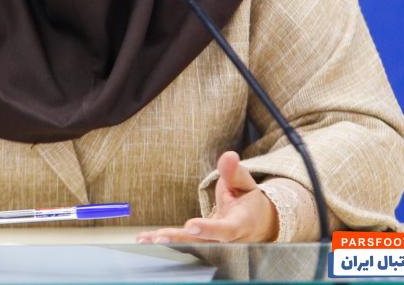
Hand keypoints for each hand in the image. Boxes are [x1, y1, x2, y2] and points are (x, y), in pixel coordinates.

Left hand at [136, 151, 278, 243]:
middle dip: (180, 240)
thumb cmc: (248, 201)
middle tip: (159, 238)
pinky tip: (145, 239)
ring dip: (168, 243)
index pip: (225, 230)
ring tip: (145, 239)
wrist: (258, 224)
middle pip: (203, 243)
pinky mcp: (203, 244)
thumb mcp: (246, 184)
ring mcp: (214, 245)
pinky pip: (184, 244)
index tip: (190, 225)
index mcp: (240, 225)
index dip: (208, 229)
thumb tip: (229, 156)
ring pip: (191, 247)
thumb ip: (235, 172)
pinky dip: (165, 241)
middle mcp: (226, 241)